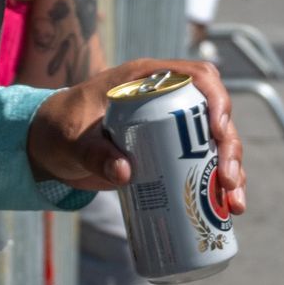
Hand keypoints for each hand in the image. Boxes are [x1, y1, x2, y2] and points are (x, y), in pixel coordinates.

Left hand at [26, 58, 245, 210]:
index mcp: (148, 79)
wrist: (49, 147)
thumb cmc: (59, 129)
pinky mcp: (171, 153)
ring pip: (218, 142)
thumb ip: (92, 153)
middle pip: (216, 114)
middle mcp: (168, 99)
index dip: (217, 99)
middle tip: (229, 180)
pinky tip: (228, 208)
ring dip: (233, 170)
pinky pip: (205, 164)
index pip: (197, 76)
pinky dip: (219, 185)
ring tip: (234, 203)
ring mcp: (172, 127)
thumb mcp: (71, 140)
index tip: (219, 131)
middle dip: (230, 148)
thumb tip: (125, 172)